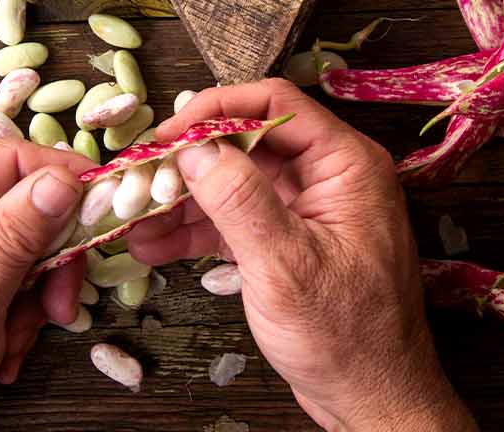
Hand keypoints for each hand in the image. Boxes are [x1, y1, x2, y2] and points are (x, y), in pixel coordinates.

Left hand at [0, 139, 89, 431]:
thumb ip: (16, 234)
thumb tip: (64, 178)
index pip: (10, 159)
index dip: (64, 179)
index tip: (107, 211)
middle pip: (24, 204)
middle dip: (48, 261)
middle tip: (58, 308)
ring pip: (24, 244)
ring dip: (34, 297)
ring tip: (14, 342)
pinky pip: (8, 272)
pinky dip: (17, 311)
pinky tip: (0, 348)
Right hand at [128, 79, 475, 431]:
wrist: (373, 400)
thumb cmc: (348, 338)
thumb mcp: (287, 265)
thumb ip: (239, 200)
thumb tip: (194, 147)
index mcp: (346, 165)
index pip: (274, 103)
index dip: (214, 110)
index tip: (165, 134)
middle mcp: (329, 177)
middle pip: (246, 142)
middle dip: (187, 160)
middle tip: (135, 178)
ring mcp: (307, 210)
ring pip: (233, 182)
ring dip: (181, 199)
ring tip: (130, 218)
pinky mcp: (288, 242)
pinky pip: (235, 220)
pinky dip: (195, 231)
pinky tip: (151, 245)